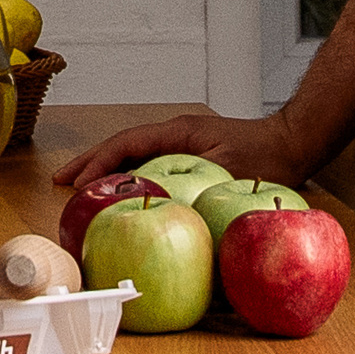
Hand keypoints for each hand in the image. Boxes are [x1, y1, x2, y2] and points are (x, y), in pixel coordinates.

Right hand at [50, 108, 306, 191]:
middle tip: (61, 181)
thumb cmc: (267, 158)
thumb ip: (202, 192)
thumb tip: (175, 220)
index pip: (126, 143)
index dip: (98, 162)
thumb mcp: (230, 175)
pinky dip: (129, 177)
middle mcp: (174, 135)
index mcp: (177, 133)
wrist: (293, 144)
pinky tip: (123, 194)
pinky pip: (150, 165)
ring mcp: (180, 145)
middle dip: (90, 162)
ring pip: (133, 155)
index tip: (77, 182)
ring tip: (82, 188)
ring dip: (107, 170)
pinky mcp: (189, 159)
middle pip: (121, 146)